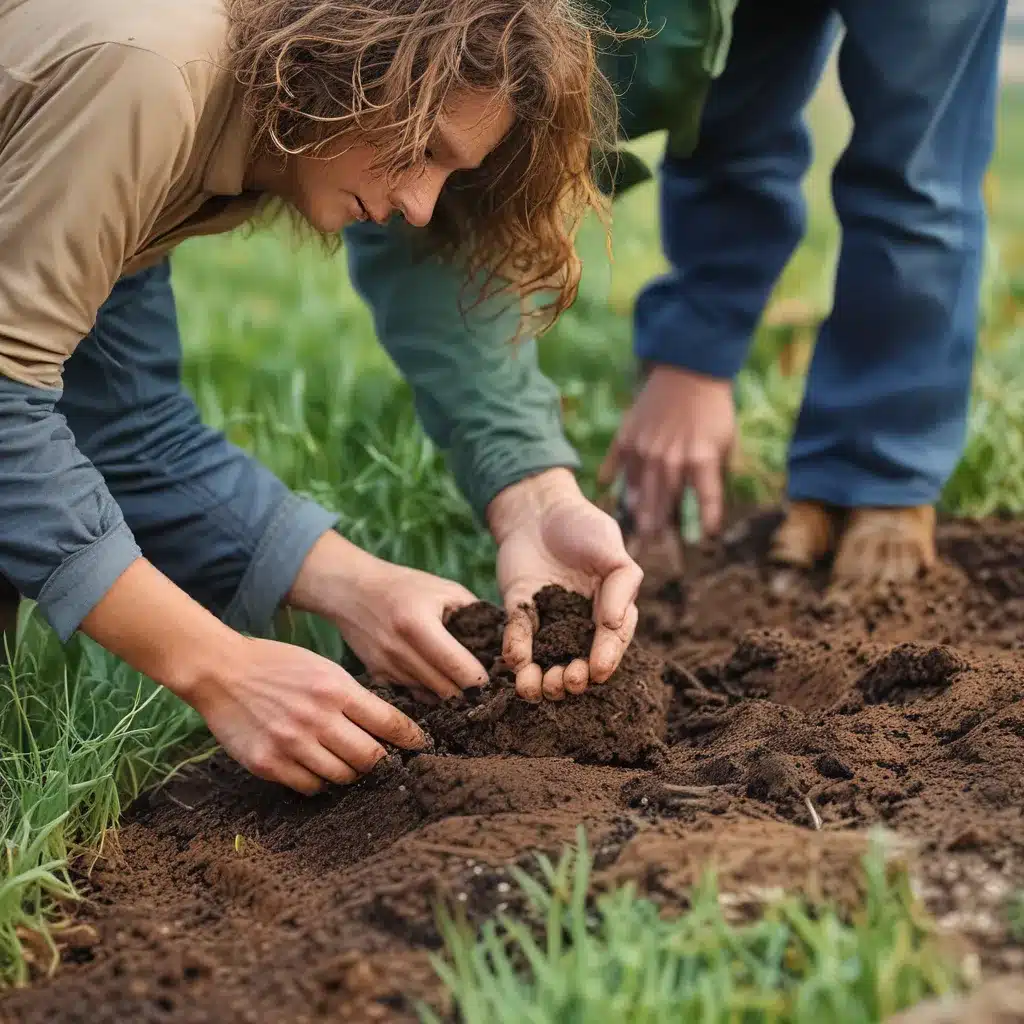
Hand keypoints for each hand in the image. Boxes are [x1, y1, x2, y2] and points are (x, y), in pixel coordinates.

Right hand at [79, 557, 425, 796]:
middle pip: (371, 758)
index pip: (390, 722)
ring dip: (351, 774)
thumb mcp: (323, 670)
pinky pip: (310, 787)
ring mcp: (293, 744)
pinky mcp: (269, 764)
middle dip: (383, 762)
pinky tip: (317, 768)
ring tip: (349, 764)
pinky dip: (320, 782)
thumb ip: (352, 696)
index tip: (422, 746)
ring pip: (343, 777)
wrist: (222, 671)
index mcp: (336, 690)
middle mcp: (318, 719)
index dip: (412, 738)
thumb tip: (387, 724)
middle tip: (385, 762)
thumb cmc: (278, 666)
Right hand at [287, 531, 488, 701]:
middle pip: (446, 690)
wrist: (351, 590)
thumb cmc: (404, 586)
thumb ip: (474, 613)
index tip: (499, 682)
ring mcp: (385, 667)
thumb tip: (504, 641)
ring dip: (452, 698)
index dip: (482, 680)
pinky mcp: (377, 678)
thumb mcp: (443, 589)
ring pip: (431, 698)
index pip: (458, 666)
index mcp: (417, 624)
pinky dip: (430, 696)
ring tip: (471, 692)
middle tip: (491, 693)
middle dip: (472, 694)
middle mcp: (399, 650)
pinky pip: (413, 697)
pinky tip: (444, 689)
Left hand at [486, 469, 642, 702]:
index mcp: (608, 608)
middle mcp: (579, 620)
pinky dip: (516, 649)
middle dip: (572, 676)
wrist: (537, 507)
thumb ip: (620, 583)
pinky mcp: (520, 610)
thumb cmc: (582, 524)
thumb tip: (613, 624)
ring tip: (535, 687)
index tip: (597, 671)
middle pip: (578, 659)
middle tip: (566, 682)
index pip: (611, 641)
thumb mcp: (610, 547)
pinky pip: (518, 635)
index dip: (606, 658)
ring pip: (547, 657)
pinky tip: (514, 661)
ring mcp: (548, 618)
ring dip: (541, 677)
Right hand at [599, 365, 734, 552]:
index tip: (706, 538)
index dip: (708, 520)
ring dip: (638, 508)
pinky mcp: (629, 435)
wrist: (691, 369)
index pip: (706, 499)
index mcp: (701, 459)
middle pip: (664, 501)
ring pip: (639, 487)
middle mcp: (671, 458)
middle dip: (659, 525)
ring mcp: (646, 447)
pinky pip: (617, 461)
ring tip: (635, 526)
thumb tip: (711, 499)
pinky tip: (607, 487)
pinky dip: (611, 475)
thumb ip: (719, 471)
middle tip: (651, 546)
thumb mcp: (727, 440)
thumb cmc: (713, 408)